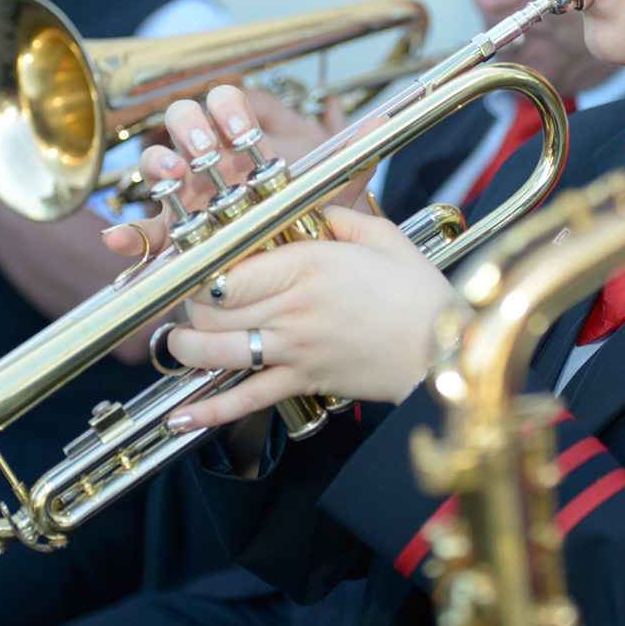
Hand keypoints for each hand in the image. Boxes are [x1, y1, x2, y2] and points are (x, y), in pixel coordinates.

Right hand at [100, 84, 371, 260]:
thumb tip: (382, 120)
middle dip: (190, 126)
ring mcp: (187, 196)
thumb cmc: (317, 220)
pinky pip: (145, 233)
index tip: (243, 125)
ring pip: (157, 164)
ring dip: (159, 161)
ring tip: (172, 176)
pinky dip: (129, 234)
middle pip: (182, 122)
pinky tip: (119, 238)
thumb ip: (353, 151)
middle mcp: (209, 161)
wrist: (306, 273)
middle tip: (207, 150)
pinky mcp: (175, 238)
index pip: (222, 102)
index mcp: (242, 140)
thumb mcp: (338, 184)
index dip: (227, 106)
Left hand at [161, 204, 455, 430]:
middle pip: (212, 309)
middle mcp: (294, 307)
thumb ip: (339, 216)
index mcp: (309, 264)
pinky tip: (181, 416)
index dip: (201, 270)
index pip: (229, 268)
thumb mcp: (382, 235)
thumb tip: (312, 209)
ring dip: (186, 348)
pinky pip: (248, 399)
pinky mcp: (304, 381)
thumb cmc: (419, 291)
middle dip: (189, 307)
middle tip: (188, 302)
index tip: (196, 266)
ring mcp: (295, 349)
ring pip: (218, 352)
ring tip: (178, 342)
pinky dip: (211, 411)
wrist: (445, 349)